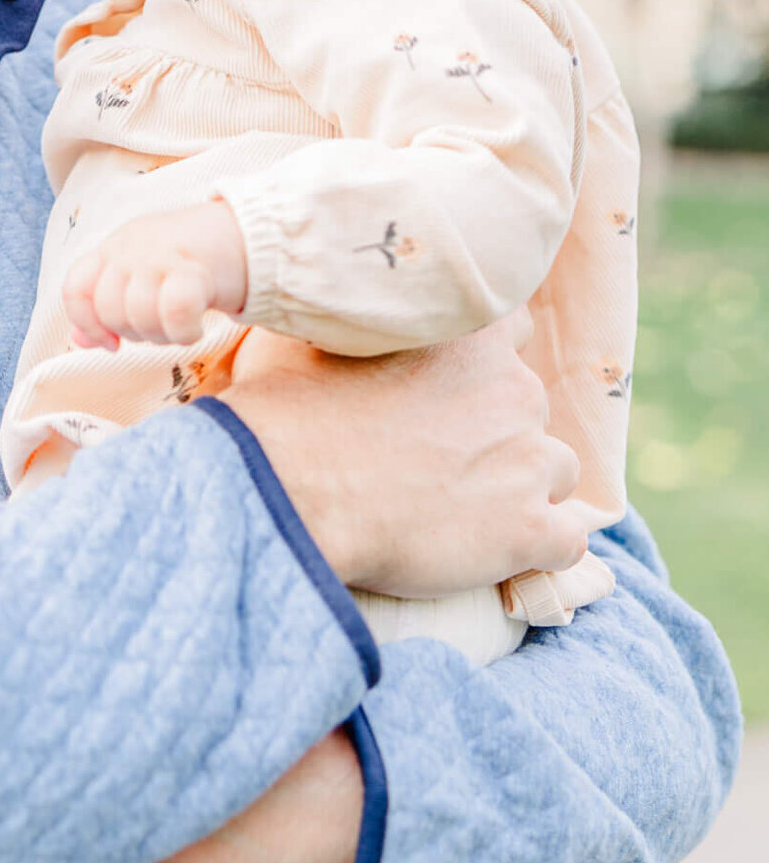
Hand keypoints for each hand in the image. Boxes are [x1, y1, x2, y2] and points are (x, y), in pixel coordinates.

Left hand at [63, 201, 249, 349]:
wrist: (247, 235)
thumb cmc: (189, 263)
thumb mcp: (140, 275)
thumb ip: (106, 305)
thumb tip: (77, 341)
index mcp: (113, 247)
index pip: (75, 288)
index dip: (86, 324)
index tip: (111, 343)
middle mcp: (130, 247)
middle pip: (109, 310)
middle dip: (133, 332)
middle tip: (160, 326)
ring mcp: (159, 256)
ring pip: (138, 316)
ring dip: (160, 335)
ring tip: (178, 325)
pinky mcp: (192, 268)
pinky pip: (174, 314)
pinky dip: (184, 333)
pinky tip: (195, 328)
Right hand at [230, 308, 593, 595]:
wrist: (294, 487)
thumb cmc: (294, 410)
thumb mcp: (322, 335)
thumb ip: (358, 319)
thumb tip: (339, 307)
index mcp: (472, 336)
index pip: (513, 332)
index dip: (486, 366)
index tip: (455, 391)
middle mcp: (515, 390)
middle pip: (531, 410)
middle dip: (497, 435)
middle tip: (441, 463)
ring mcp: (529, 462)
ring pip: (558, 472)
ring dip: (525, 489)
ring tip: (467, 512)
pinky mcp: (531, 529)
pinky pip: (567, 541)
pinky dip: (540, 548)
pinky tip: (497, 555)